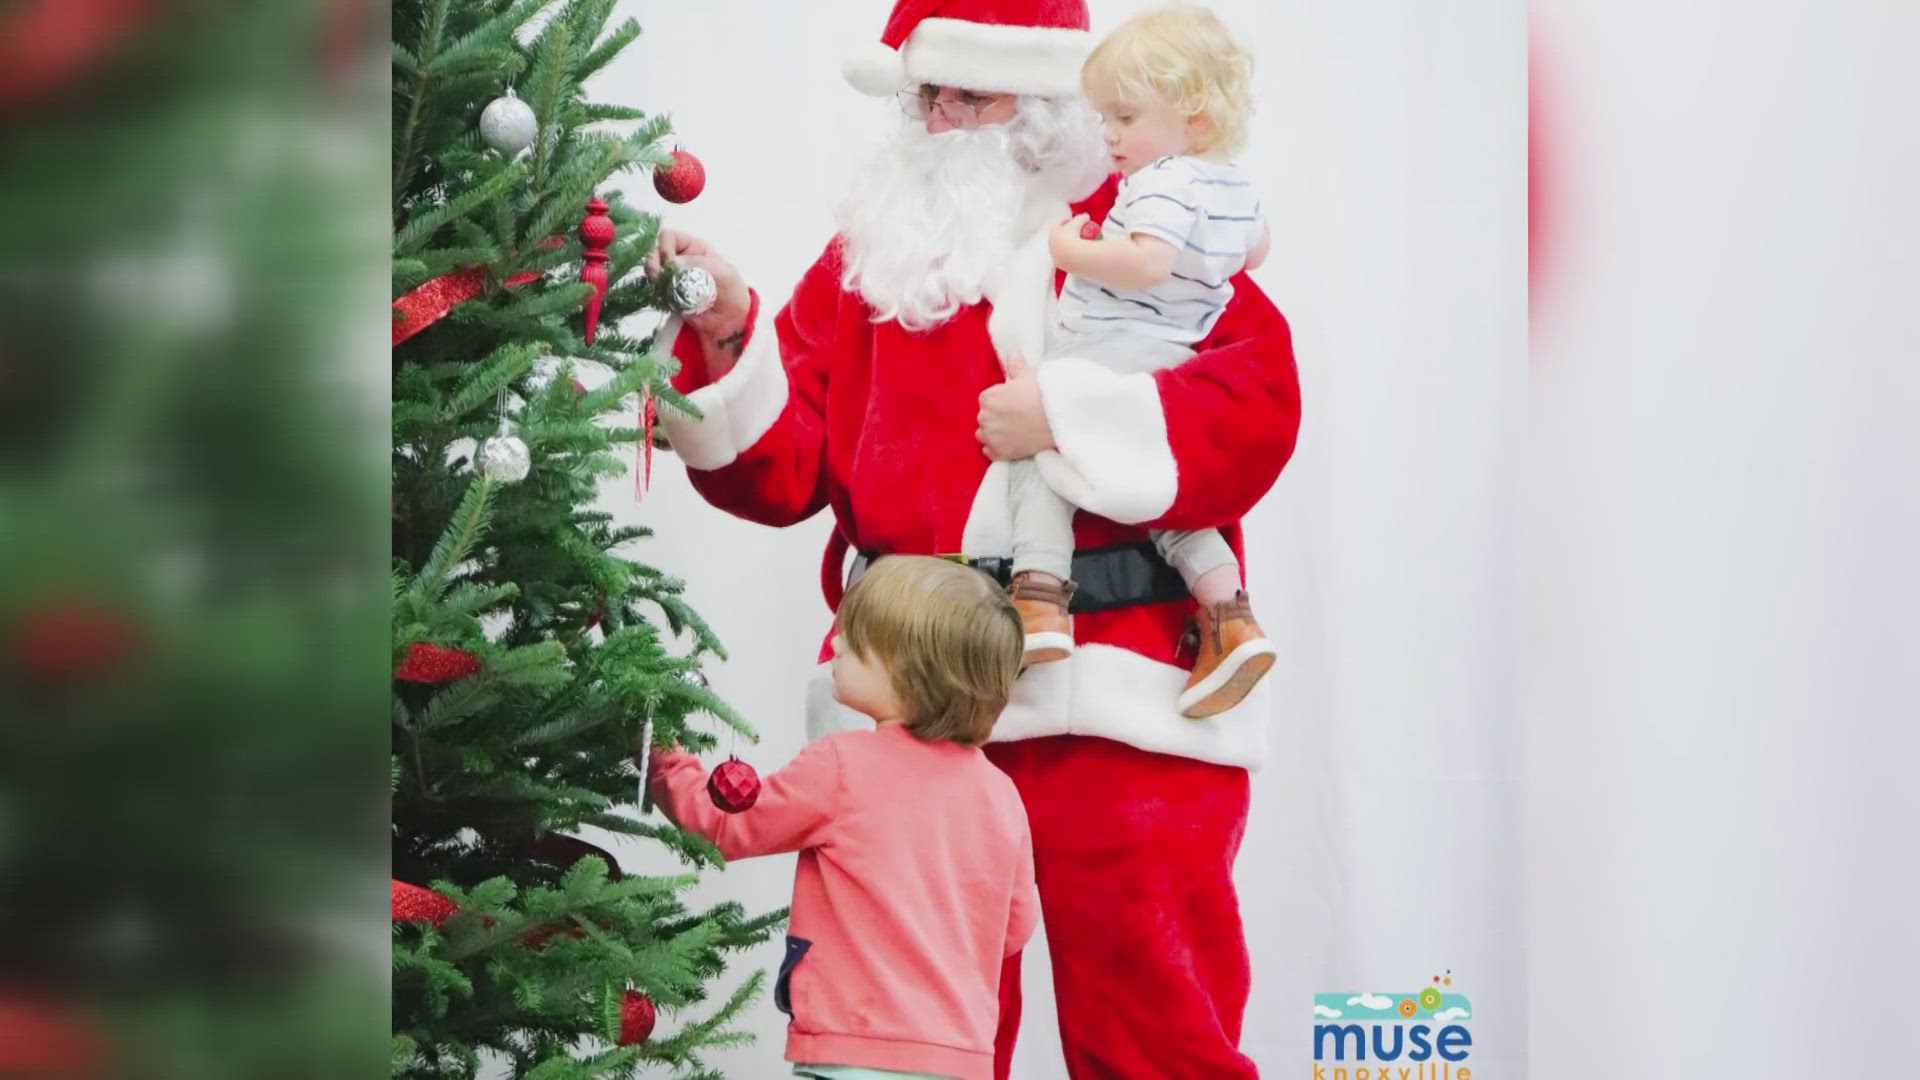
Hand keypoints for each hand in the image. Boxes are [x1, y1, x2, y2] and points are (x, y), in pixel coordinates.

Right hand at [647, 229, 750, 371]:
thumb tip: (674, 262)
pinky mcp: (667, 294)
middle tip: (658, 275)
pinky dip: (654, 290)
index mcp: (693, 248)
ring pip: (651, 269)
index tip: (671, 262)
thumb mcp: (724, 272)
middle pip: (654, 251)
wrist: (728, 320)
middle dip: (653, 261)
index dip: (665, 246)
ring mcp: (671, 277)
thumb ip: (701, 264)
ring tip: (659, 284)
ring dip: (652, 276)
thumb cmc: (731, 291)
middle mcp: (679, 259)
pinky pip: (653, 288)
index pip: (669, 237)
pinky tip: (662, 295)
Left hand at [977, 354, 1054, 460]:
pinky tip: (1010, 442)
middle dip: (997, 416)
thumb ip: (1016, 364)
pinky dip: (997, 448)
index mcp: (987, 398)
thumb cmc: (1043, 394)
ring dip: (994, 433)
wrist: (1059, 420)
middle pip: (985, 417)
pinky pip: (989, 452)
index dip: (1001, 400)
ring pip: (984, 435)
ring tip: (1012, 430)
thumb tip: (1012, 351)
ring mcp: (992, 438)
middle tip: (1017, 416)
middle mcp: (985, 419)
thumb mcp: (1029, 375)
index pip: (987, 399)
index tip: (1014, 401)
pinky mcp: (1000, 454)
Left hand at [1048, 213, 1093, 265]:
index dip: (1065, 222)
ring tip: (1077, 245)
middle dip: (1065, 234)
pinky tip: (1078, 255)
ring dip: (1068, 246)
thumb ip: (1082, 217)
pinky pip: (1065, 258)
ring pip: (1060, 249)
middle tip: (1075, 233)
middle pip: (1057, 237)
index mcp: (1053, 233)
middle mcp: (1051, 244)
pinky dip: (1071, 255)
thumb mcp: (1079, 223)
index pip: (1057, 225)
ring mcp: (1055, 255)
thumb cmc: (1074, 237)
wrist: (1073, 256)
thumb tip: (1086, 216)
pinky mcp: (1060, 264)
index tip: (1073, 221)